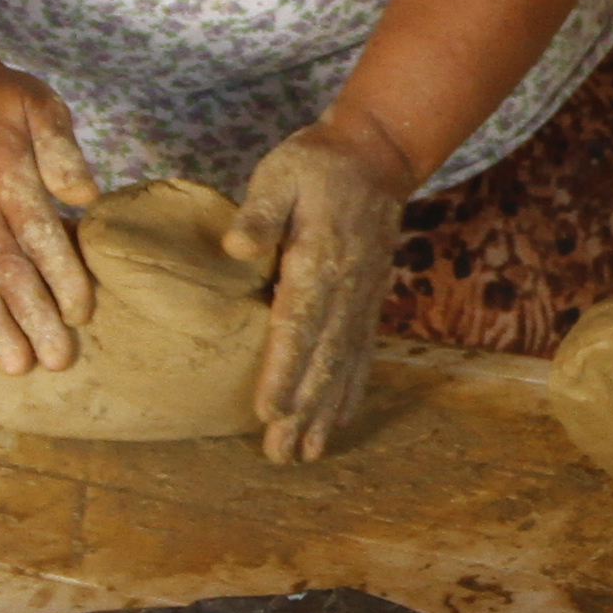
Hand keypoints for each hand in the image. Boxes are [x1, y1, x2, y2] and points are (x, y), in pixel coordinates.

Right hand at [0, 70, 99, 375]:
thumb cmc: (0, 102)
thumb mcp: (37, 103)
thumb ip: (61, 148)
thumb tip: (85, 198)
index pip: (34, 231)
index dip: (59, 273)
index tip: (83, 311)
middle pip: (2, 268)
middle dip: (30, 317)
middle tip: (56, 360)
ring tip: (16, 368)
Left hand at [226, 114, 414, 462]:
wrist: (376, 158)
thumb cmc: (317, 165)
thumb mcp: (282, 172)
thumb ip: (261, 212)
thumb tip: (236, 246)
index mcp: (319, 260)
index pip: (299, 323)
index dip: (284, 369)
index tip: (270, 409)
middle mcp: (346, 289)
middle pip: (322, 358)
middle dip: (303, 409)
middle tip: (281, 453)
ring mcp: (362, 300)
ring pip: (344, 365)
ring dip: (326, 412)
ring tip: (307, 453)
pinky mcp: (368, 303)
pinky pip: (362, 354)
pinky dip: (351, 392)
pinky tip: (338, 422)